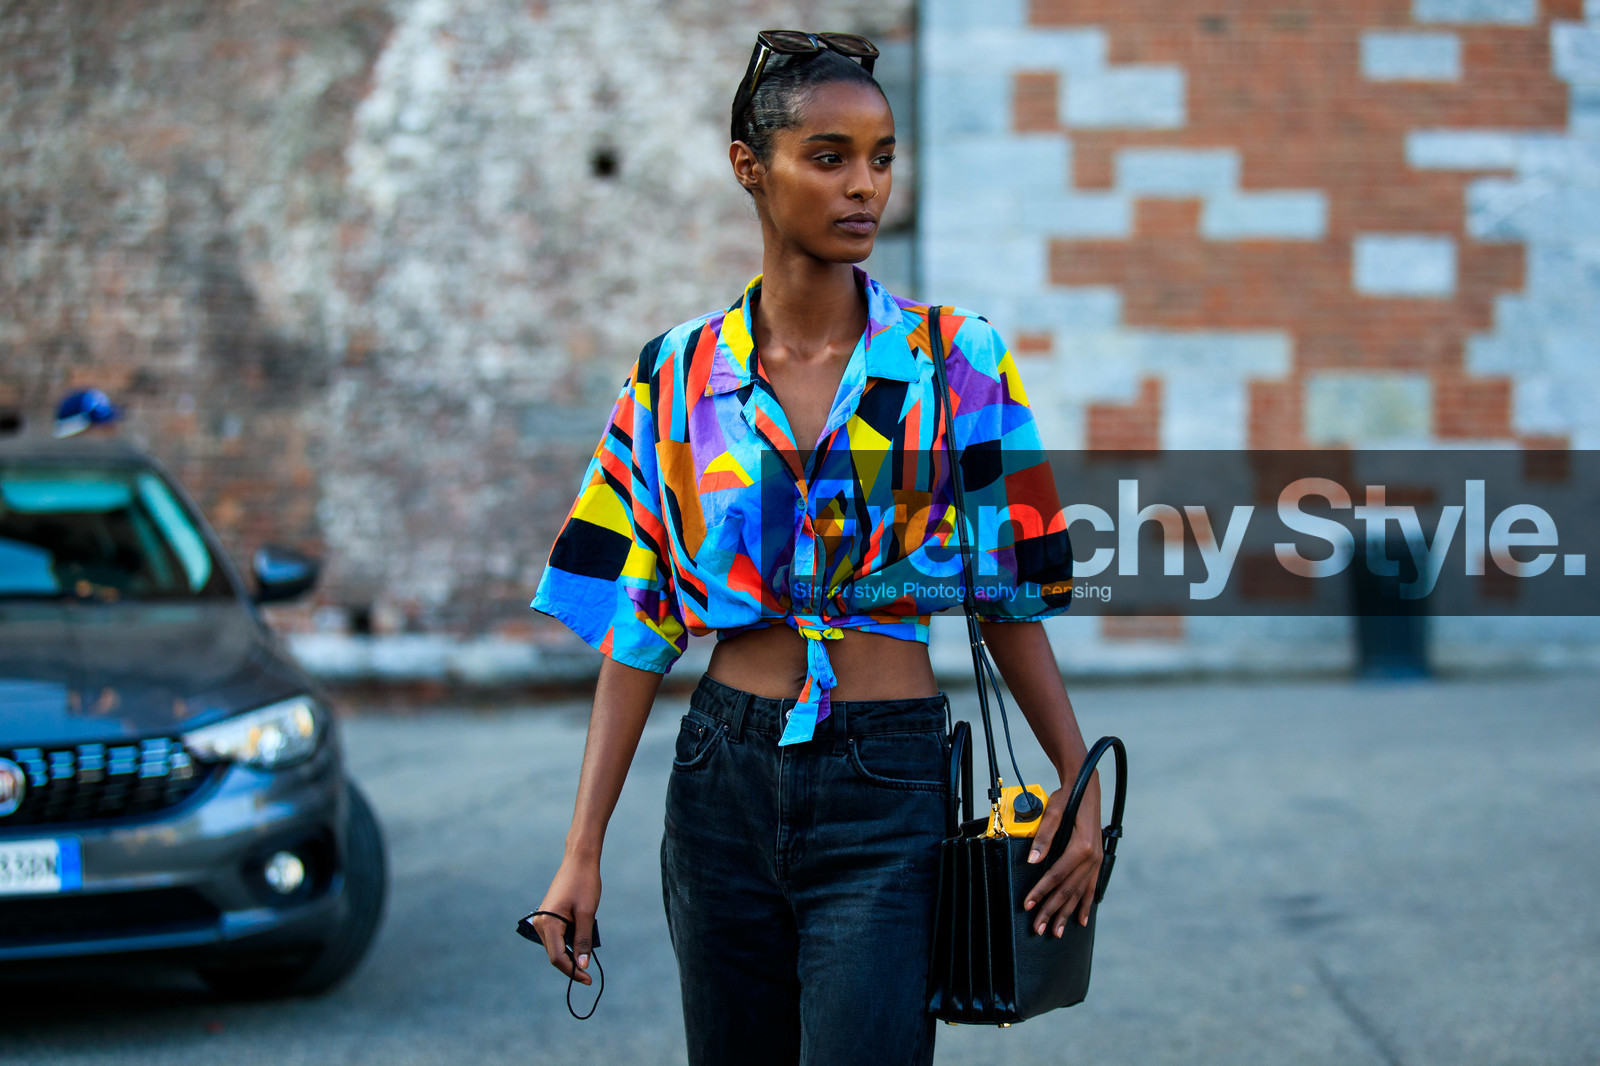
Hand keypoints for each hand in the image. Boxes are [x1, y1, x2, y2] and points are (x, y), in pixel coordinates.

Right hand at [531, 855, 601, 984]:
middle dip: (571, 965)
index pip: (557, 958)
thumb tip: (582, 966)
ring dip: (571, 953)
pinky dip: (569, 943)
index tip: (589, 980)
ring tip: (588, 951)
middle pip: (555, 955)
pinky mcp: (548, 916)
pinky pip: (557, 937)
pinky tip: (580, 941)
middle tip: (589, 975)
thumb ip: (584, 940)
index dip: (573, 972)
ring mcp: (542, 920)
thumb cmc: (584, 884)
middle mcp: (540, 923)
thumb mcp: (587, 914)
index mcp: (547, 923)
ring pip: (556, 947)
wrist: (579, 861)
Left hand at [1022, 768, 1102, 936]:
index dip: (1041, 892)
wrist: (1086, 787)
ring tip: (1056, 932)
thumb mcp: (1053, 812)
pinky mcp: (1096, 861)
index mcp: (1080, 847)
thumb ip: (1043, 837)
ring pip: (1079, 893)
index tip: (1028, 905)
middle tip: (1039, 928)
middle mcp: (1091, 857)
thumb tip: (1032, 860)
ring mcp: (1096, 860)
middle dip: (1052, 910)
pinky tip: (1080, 920)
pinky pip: (1091, 888)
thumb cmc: (1068, 798)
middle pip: (1067, 890)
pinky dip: (1085, 905)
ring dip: (1067, 914)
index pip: (1056, 876)